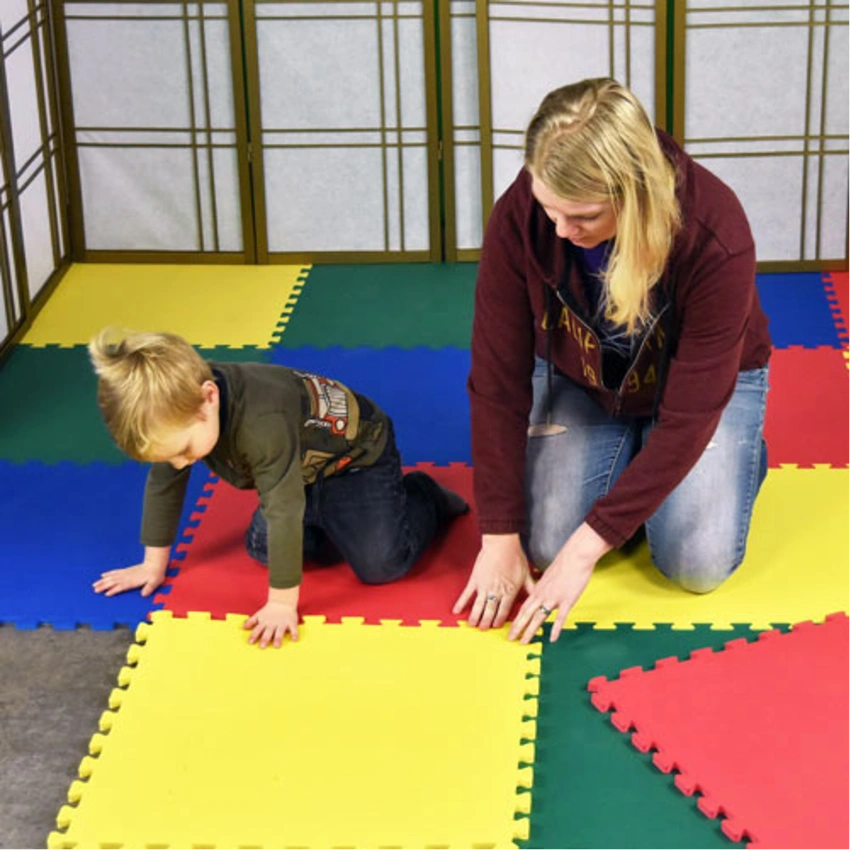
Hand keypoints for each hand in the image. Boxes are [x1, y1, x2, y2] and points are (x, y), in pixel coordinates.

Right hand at [93, 560, 166, 596]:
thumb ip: (149, 588)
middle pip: (113, 582)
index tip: (106, 594)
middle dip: (103, 586)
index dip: (114, 590)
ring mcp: (125, 573)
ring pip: (111, 577)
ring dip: (103, 581)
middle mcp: (127, 577)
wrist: (155, 564)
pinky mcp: (126, 570)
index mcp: (132, 581)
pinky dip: (108, 573)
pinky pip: (115, 572)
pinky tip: (103, 575)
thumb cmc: (155, 574)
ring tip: (94, 584)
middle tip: (95, 590)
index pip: (121, 586)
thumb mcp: (155, 582)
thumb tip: (144, 594)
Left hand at [245, 600, 298, 647]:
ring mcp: (282, 623)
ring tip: (277, 645)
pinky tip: (295, 640)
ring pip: (279, 631)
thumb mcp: (259, 614)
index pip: (258, 629)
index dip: (254, 635)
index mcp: (264, 622)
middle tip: (262, 646)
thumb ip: (251, 621)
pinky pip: (293, 629)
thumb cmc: (269, 611)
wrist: (282, 601)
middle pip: (268, 632)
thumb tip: (243, 627)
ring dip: (278, 638)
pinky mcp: (291, 622)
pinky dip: (294, 634)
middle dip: (265, 639)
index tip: (250, 642)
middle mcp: (273, 623)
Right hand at [453, 534, 534, 629]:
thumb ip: (531, 588)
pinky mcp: (475, 580)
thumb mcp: (526, 574)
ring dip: (475, 617)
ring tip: (472, 624)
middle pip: (490, 612)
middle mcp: (496, 592)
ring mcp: (484, 587)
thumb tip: (538, 596)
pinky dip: (461, 603)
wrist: (502, 543)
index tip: (496, 626)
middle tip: (483, 629)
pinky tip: (457, 610)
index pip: (503, 611)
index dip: (499, 620)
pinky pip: (467, 594)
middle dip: (486, 622)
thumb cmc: (515, 557)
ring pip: (478, 606)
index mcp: (509, 592)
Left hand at [509, 522, 610, 643]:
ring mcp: (554, 598)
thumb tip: (540, 594)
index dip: (516, 619)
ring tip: (524, 642)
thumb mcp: (548, 576)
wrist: (575, 557)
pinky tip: (552, 639)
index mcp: (538, 589)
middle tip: (511, 639)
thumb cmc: (564, 565)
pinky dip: (555, 629)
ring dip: (530, 631)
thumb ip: (544, 587)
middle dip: (517, 628)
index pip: (523, 607)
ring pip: (539, 617)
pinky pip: (560, 618)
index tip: (511, 629)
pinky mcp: (566, 600)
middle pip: (526, 614)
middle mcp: (542, 595)